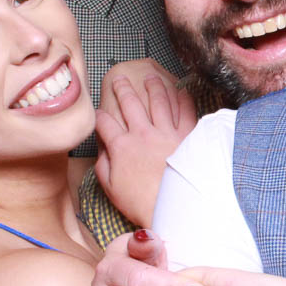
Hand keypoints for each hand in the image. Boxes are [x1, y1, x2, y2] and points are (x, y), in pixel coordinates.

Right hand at [94, 59, 195, 225]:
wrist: (176, 209)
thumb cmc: (143, 203)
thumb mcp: (111, 189)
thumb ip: (103, 166)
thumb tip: (102, 151)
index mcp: (122, 146)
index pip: (104, 123)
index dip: (98, 116)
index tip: (97, 112)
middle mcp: (143, 134)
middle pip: (130, 104)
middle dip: (122, 89)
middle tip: (119, 78)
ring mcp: (167, 133)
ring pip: (159, 100)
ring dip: (153, 86)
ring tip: (150, 77)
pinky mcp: (188, 136)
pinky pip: (186, 111)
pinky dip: (183, 98)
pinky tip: (181, 90)